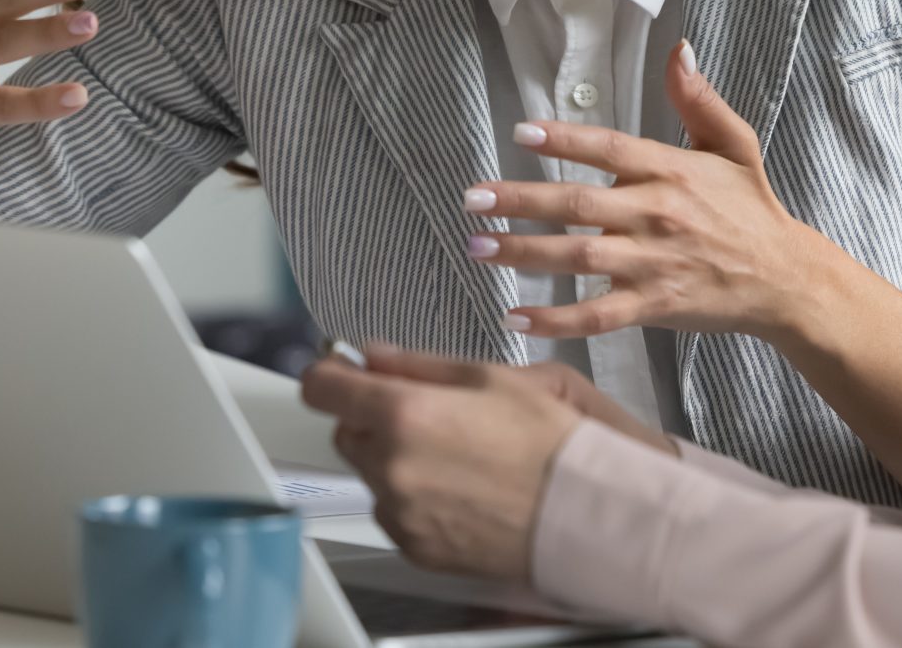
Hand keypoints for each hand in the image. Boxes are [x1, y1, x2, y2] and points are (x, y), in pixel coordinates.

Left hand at [299, 347, 595, 582]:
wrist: (579, 510)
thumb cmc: (546, 440)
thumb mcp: (489, 378)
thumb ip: (418, 365)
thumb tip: (372, 356)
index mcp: (403, 413)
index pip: (322, 388)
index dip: (330, 374)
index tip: (343, 372)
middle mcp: (390, 466)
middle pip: (346, 432)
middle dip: (373, 418)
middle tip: (426, 415)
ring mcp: (399, 512)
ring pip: (372, 474)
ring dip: (395, 460)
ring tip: (455, 458)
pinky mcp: (413, 546)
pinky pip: (395, 513)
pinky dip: (414, 500)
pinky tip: (459, 491)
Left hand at [463, 41, 836, 344]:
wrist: (785, 279)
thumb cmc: (752, 210)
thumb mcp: (735, 145)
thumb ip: (699, 100)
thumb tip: (679, 49)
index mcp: (672, 170)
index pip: (609, 149)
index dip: (564, 140)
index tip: (519, 133)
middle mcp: (657, 215)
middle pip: (579, 204)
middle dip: (520, 200)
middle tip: (472, 198)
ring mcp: (653, 263)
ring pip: (578, 257)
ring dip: (524, 254)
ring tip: (477, 247)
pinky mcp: (654, 305)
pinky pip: (597, 314)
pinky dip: (555, 318)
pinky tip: (515, 316)